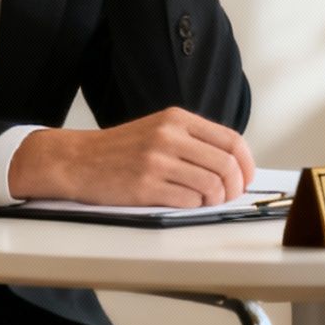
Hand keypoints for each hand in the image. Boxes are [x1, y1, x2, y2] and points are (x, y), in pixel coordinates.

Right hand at [7, 107, 256, 206]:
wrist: (78, 160)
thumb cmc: (120, 149)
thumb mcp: (159, 129)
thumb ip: (193, 139)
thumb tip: (233, 162)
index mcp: (177, 119)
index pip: (231, 140)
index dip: (246, 164)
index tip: (246, 177)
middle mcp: (169, 136)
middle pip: (226, 165)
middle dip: (235, 186)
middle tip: (229, 196)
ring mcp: (157, 161)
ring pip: (211, 185)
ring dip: (215, 200)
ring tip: (205, 201)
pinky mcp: (145, 186)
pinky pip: (188, 201)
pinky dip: (194, 206)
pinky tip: (186, 203)